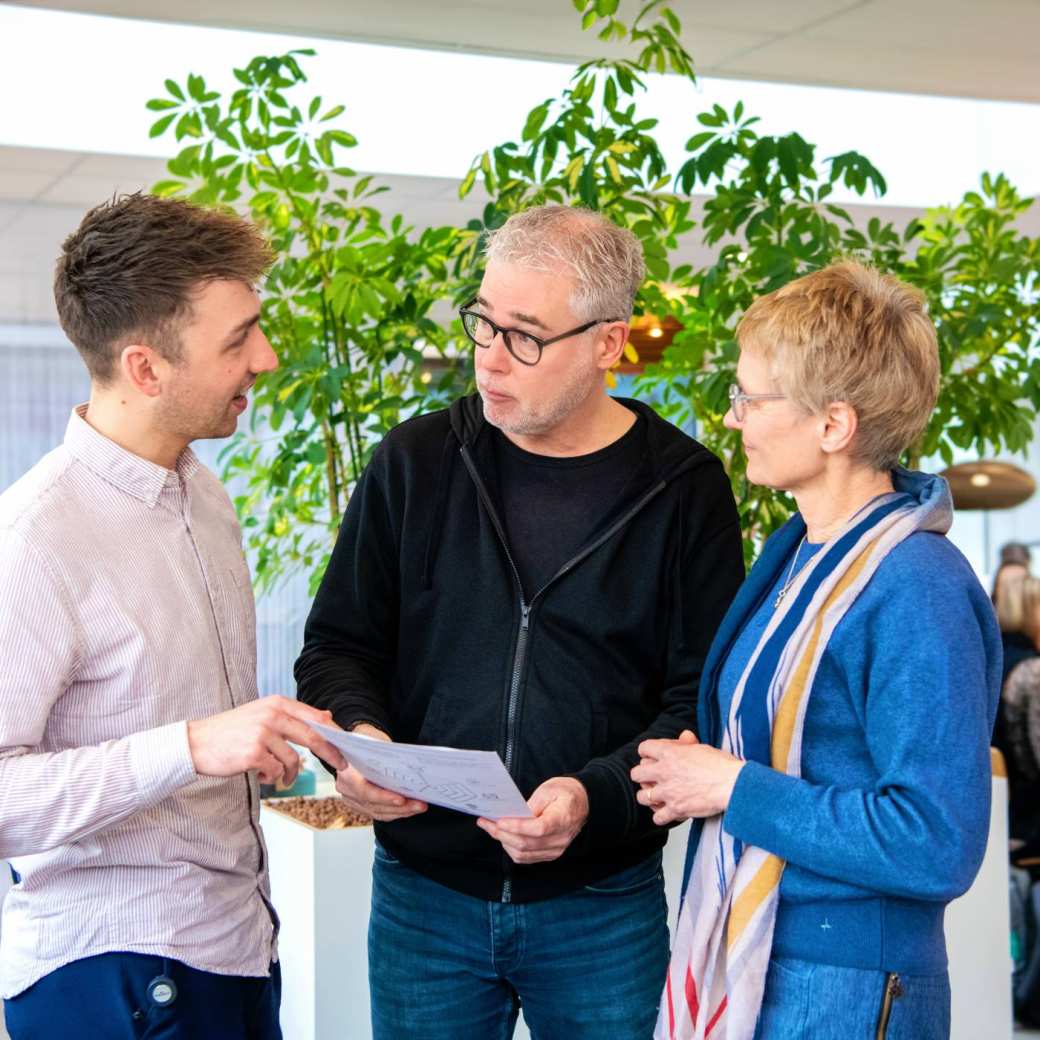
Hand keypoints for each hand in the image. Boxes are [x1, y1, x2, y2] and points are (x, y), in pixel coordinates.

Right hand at [187, 695, 348, 784]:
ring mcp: (263, 733)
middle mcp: (272, 715)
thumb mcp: (261, 713)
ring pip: (292, 759)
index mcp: (276, 703)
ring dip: (290, 773)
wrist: (196, 743)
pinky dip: (272, 777)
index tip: (346, 745)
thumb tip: (327, 716)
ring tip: (279, 778)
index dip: (333, 732)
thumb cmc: (231, 731)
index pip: (315, 716)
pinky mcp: (254, 753)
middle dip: (330, 753)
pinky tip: (261, 775)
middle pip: (313, 736)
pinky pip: (275, 770)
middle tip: (342, 764)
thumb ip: (291, 715)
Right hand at [334, 724, 427, 821]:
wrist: (354, 745)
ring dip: (402, 811)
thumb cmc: (365, 740)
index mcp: (347, 773)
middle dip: (400, 807)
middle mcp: (347, 790)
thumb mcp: (373, 740)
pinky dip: (396, 812)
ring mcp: (352, 800)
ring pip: (379, 812)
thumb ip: (385, 754)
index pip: (365, 791)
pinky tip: (410, 809)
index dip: (383, 797)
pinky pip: (380, 813)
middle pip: (374, 805)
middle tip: (419, 804)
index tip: (401, 799)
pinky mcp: (361, 805)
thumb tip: (407, 764)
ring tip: (419, 806)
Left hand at [476, 776, 588, 863]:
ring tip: (490, 828)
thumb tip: (512, 816)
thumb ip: (531, 804)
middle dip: (502, 834)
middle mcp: (560, 839)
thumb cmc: (565, 793)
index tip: (500, 820)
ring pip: (524, 854)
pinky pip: (527, 858)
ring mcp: (556, 850)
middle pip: (527, 844)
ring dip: (504, 843)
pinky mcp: (550, 854)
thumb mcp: (548, 789)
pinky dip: (512, 849)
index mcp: (562, 819)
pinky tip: (503, 837)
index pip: (538, 829)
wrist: (583, 802)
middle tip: (486, 822)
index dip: (517, 827)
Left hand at [630, 730, 744, 824]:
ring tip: (658, 796)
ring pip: (642, 797)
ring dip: (649, 797)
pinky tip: (669, 812)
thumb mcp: (702, 747)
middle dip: (642, 776)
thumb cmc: (721, 765)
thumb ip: (688, 743)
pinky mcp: (676, 809)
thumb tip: (684, 737)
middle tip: (652, 778)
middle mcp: (664, 772)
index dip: (647, 753)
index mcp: (669, 753)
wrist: (732, 784)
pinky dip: (662, 816)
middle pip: (637, 774)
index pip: (644, 749)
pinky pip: (657, 817)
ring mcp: (668, 792)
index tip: (653, 757)